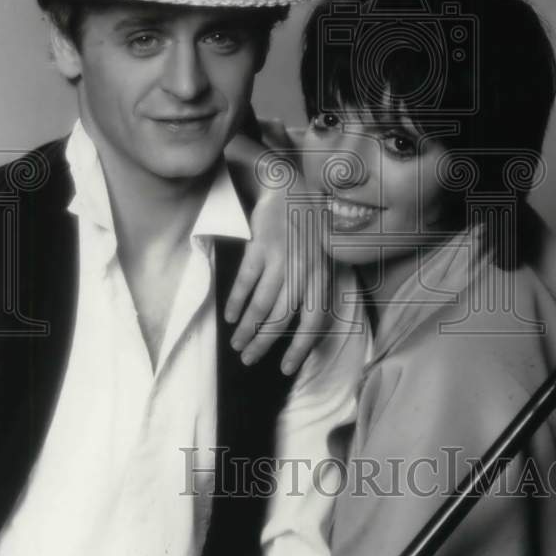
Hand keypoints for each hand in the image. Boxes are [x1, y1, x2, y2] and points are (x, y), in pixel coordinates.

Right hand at [225, 189, 332, 375]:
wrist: (290, 187)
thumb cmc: (308, 226)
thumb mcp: (324, 255)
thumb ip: (318, 286)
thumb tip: (307, 325)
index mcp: (323, 274)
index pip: (314, 320)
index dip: (300, 348)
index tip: (285, 368)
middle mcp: (304, 269)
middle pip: (282, 318)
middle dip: (264, 344)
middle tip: (249, 360)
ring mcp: (282, 257)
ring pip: (262, 304)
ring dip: (247, 329)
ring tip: (236, 344)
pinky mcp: (260, 245)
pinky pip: (246, 281)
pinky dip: (237, 302)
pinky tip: (231, 317)